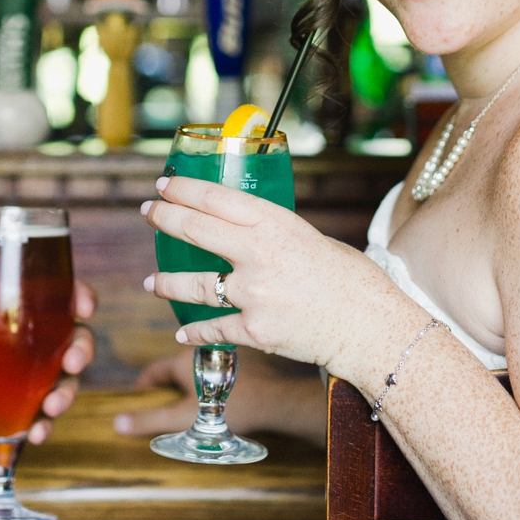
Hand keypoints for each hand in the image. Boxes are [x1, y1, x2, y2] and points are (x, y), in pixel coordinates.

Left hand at [0, 278, 97, 443]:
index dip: (79, 297)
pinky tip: (34, 434)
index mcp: (13, 306)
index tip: (83, 306)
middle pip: (75, 338)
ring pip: (66, 380)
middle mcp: (29, 339)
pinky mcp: (18, 407)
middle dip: (81, 350)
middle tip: (71, 362)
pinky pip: (42, 416)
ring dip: (66, 393)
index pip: (59, 294)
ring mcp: (27, 375)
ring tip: (50, 408)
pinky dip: (44, 426)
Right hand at [113, 350, 329, 445]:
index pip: (154, 370)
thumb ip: (152, 420)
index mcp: (183, 358)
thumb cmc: (233, 407)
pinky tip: (219, 391)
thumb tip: (119, 424)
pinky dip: (212, 374)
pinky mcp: (244, 356)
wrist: (277, 400)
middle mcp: (202, 347)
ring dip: (192, 375)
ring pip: (199, 361)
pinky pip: (218, 364)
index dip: (145, 384)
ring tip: (191, 397)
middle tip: (164, 399)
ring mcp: (224, 350)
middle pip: (176, 363)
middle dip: (168, 379)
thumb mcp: (185, 418)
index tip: (140, 395)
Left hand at [139, 175, 426, 389]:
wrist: (370, 328)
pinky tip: (182, 333)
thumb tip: (244, 237)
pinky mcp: (253, 331)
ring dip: (166, 283)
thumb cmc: (352, 282)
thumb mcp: (312, 240)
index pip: (216, 198)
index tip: (163, 186)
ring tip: (152, 283)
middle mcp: (258, 255)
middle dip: (164, 219)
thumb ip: (275, 237)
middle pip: (195, 230)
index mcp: (275, 224)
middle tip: (148, 214)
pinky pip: (212, 329)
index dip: (183, 189)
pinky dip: (194, 332)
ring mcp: (252, 294)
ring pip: (192, 285)